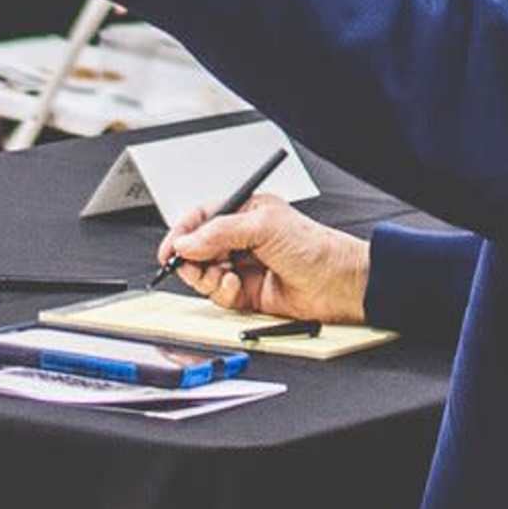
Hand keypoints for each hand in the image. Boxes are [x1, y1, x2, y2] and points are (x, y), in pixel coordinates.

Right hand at [159, 197, 371, 323]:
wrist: (338, 283)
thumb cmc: (314, 248)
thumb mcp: (265, 227)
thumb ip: (221, 231)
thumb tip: (187, 241)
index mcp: (246, 213)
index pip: (202, 218)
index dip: (182, 233)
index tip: (169, 249)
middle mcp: (242, 239)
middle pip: (197, 249)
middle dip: (193, 259)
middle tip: (194, 266)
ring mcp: (243, 266)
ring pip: (205, 274)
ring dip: (209, 278)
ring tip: (227, 276)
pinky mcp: (247, 293)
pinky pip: (219, 295)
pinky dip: (223, 292)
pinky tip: (239, 287)